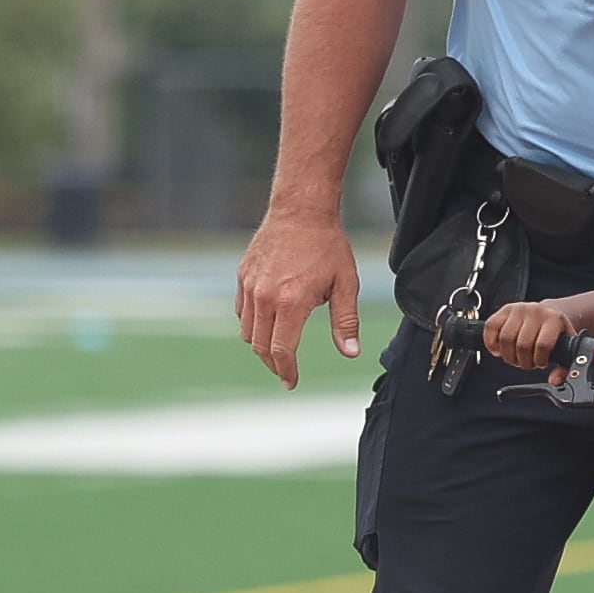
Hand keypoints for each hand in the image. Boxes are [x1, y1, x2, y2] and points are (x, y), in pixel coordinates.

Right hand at [234, 207, 363, 387]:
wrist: (301, 210)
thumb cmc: (327, 246)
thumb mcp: (345, 284)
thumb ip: (345, 322)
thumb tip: (350, 352)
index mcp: (291, 302)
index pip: (282, 351)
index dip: (286, 371)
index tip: (292, 382)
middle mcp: (265, 297)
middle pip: (261, 347)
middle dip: (274, 364)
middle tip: (285, 372)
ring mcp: (250, 286)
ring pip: (247, 331)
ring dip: (261, 346)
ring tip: (277, 349)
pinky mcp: (243, 276)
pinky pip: (242, 311)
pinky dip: (251, 324)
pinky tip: (268, 324)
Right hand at [481, 301, 571, 369]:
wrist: (548, 313)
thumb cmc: (555, 333)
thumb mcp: (566, 348)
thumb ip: (564, 369)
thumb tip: (554, 380)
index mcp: (554, 320)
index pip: (542, 345)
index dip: (539, 360)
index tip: (540, 363)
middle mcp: (536, 312)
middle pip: (522, 345)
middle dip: (522, 361)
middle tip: (526, 362)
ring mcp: (519, 309)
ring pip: (505, 339)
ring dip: (508, 355)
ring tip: (515, 356)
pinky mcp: (504, 310)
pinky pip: (491, 327)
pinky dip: (491, 342)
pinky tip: (499, 349)